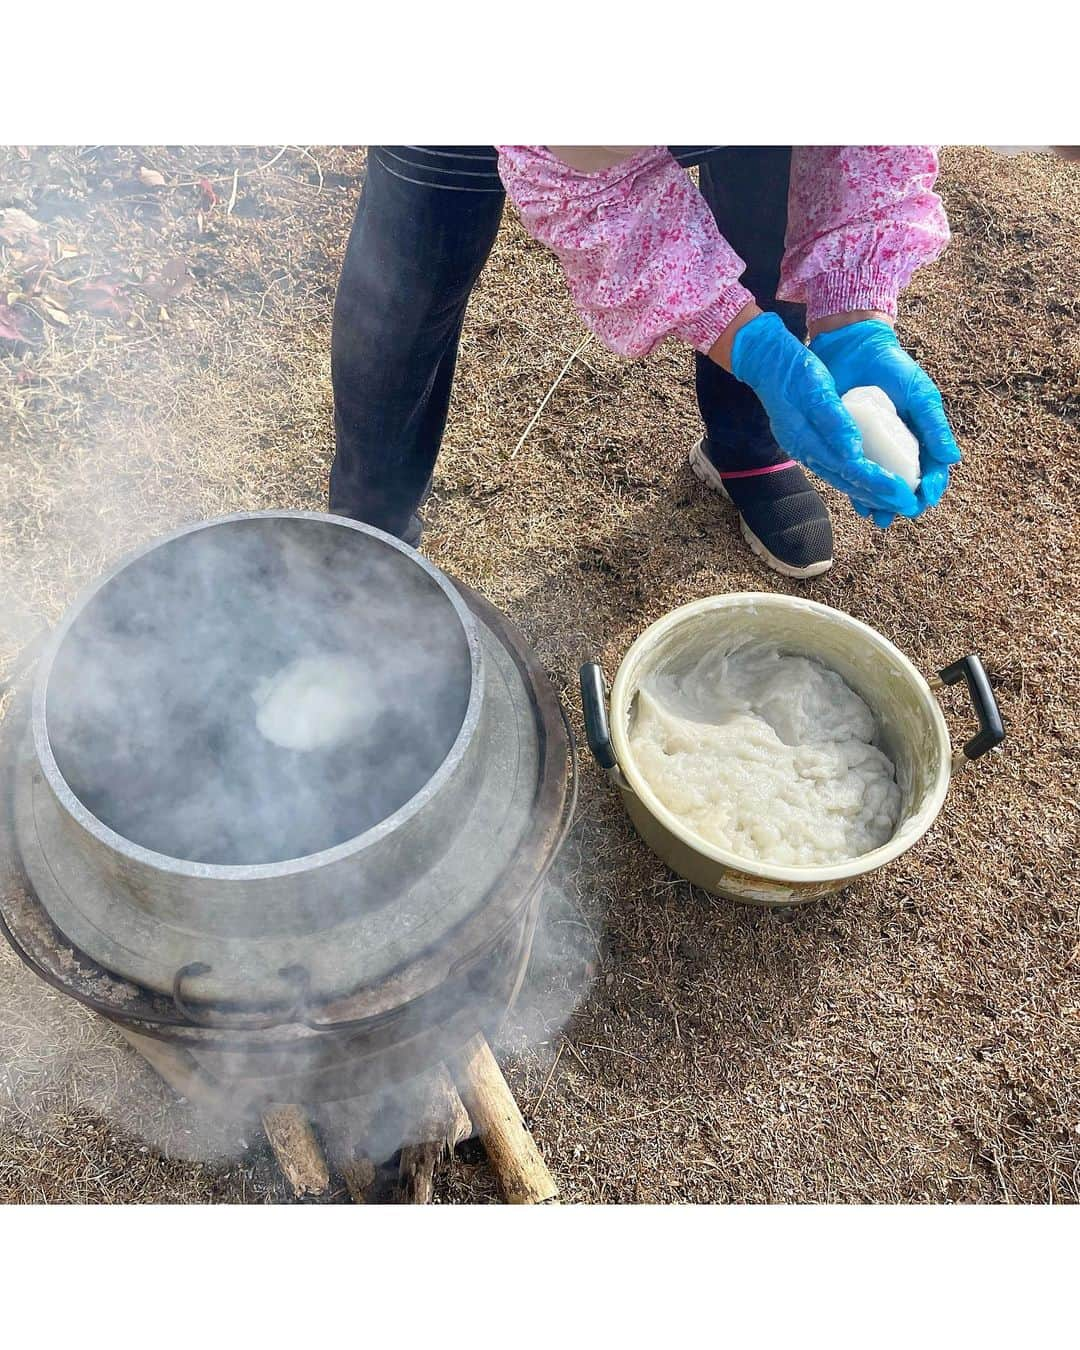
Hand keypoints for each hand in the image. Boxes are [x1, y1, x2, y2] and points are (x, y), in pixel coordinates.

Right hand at [725, 311, 919, 520]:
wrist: (765, 363)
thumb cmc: (792, 370)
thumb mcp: (815, 386)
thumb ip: (834, 420)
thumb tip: (854, 451)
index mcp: (806, 440)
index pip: (848, 468)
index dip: (876, 482)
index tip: (902, 490)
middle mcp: (804, 451)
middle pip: (845, 480)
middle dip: (877, 495)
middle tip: (906, 504)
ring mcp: (803, 450)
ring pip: (839, 479)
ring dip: (866, 492)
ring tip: (892, 501)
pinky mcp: (806, 444)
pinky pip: (833, 469)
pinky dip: (853, 479)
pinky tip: (867, 482)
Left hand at [809, 318, 961, 524]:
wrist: (853, 347)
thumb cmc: (893, 368)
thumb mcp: (920, 394)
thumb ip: (934, 424)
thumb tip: (952, 459)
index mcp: (920, 436)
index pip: (931, 469)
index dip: (932, 486)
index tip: (927, 497)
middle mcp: (896, 448)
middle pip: (904, 484)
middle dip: (905, 503)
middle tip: (903, 513)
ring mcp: (871, 449)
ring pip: (879, 484)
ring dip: (881, 504)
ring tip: (879, 518)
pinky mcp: (847, 446)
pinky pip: (853, 474)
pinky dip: (856, 490)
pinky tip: (859, 504)